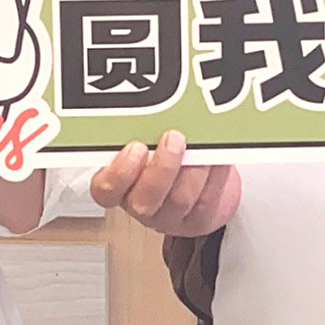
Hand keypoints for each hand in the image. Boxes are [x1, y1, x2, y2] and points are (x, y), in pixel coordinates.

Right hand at [90, 130, 240, 236]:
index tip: (135, 147)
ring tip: (202, 145)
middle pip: (144, 200)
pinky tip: (218, 158)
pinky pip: (206, 202)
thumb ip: (143, 128)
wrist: (198, 180)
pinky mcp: (198, 222)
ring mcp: (168, 217)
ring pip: (179, 200)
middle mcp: (140, 204)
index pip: (105, 189)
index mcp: (119, 185)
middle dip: (162, 167)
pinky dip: (215, 176)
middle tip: (174, 138)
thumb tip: (155, 102)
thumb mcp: (147, 137)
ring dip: (193, 168)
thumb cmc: (163, 152)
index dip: (119, 172)